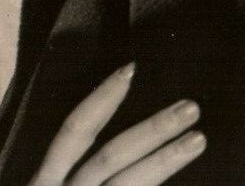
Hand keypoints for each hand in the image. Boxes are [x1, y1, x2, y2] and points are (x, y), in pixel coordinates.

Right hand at [31, 64, 203, 185]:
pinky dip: (156, 183)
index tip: (131, 69)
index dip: (102, 98)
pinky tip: (188, 180)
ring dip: (166, 160)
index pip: (74, 130)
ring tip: (199, 139)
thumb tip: (105, 140)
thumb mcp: (48, 185)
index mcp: (45, 178)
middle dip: (152, 130)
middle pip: (109, 155)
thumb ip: (69, 170)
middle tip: (191, 106)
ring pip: (128, 182)